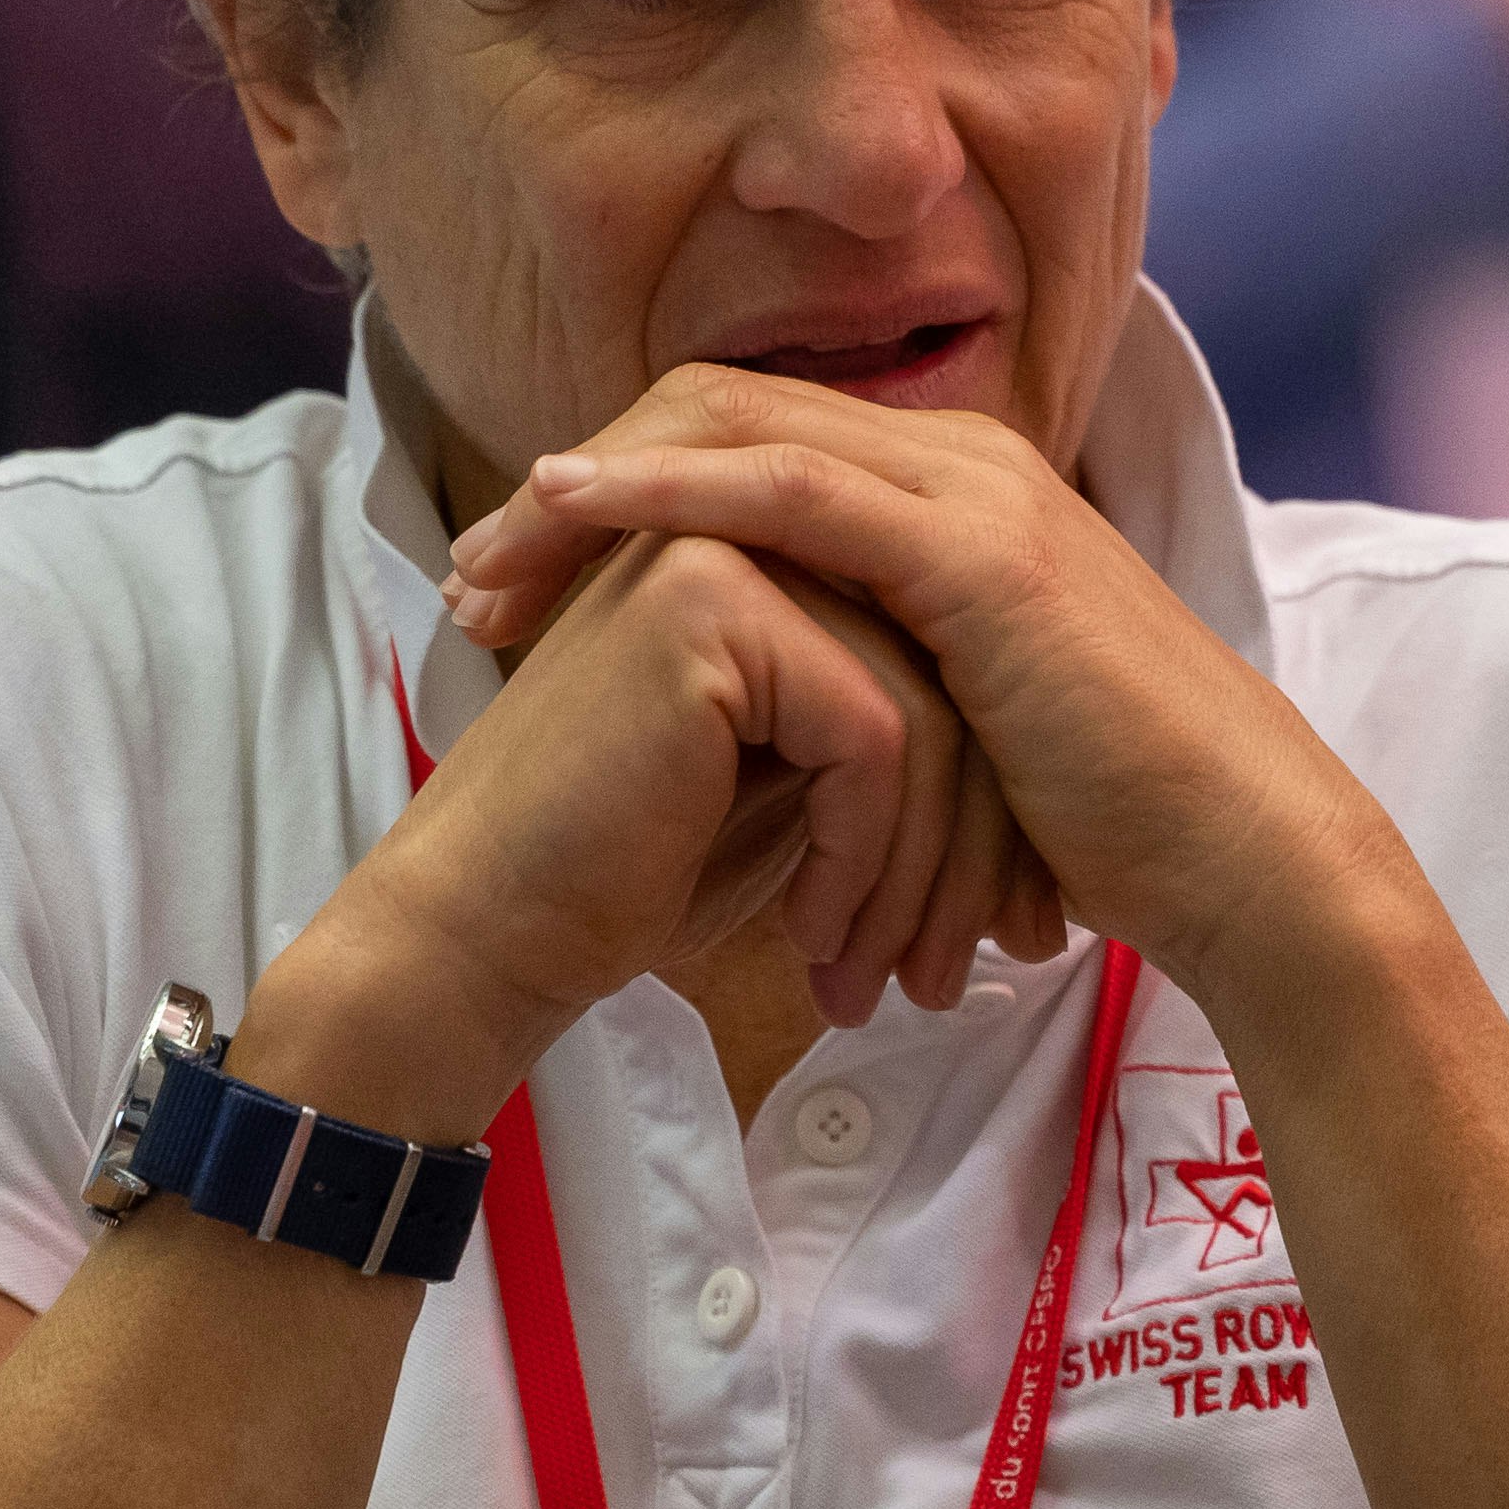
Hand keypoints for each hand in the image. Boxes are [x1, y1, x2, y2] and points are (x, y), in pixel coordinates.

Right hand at [243, 519, 993, 1135]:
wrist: (493, 929)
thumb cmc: (635, 872)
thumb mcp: (793, 787)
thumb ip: (880, 729)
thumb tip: (1014, 758)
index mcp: (778, 556)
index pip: (943, 660)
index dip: (979, 806)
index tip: (991, 930)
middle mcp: (755, 527)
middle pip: (948, 680)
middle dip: (968, 848)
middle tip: (950, 977)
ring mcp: (728, 547)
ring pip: (925, 714)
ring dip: (922, 874)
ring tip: (889, 981)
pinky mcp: (711, 602)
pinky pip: (873, 735)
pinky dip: (866, 856)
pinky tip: (817, 935)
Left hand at [441, 367, 1409, 998]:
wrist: (1243, 851)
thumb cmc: (1113, 824)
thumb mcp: (968, 733)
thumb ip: (887, 695)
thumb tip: (795, 751)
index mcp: (961, 498)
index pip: (758, 444)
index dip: (628, 490)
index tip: (525, 579)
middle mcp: (965, 464)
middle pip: (724, 414)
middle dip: (582, 481)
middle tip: (473, 566)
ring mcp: (973, 493)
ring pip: (737, 433)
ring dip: (592, 487)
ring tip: (489, 553)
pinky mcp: (974, 549)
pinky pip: (785, 485)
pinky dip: (663, 486)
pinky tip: (569, 505)